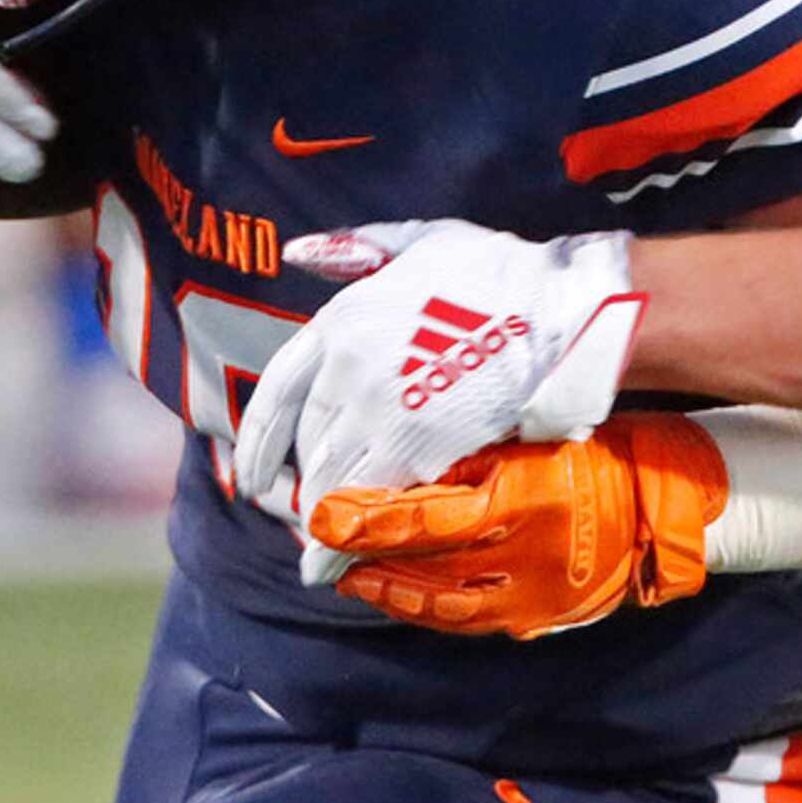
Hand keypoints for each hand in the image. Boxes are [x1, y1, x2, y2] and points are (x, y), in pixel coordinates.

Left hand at [230, 218, 642, 586]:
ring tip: (321, 551)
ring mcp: (378, 408)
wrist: (551, 307)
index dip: (257, 445)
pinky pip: (367, 501)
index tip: (249, 481)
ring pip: (330, 480)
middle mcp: (346, 368)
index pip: (276, 395)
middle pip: (308, 445)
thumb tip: (296, 251)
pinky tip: (341, 562)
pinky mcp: (416, 445)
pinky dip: (347, 539)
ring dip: (321, 520)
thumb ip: (353, 249)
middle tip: (306, 515)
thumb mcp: (417, 240)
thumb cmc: (495, 271)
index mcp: (340, 321)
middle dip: (302, 485)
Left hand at [316, 414, 725, 638]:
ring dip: (388, 591)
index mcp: (519, 501)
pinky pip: (464, 621)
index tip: (323, 516)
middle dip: (365, 558)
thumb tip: (393, 467)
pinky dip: (424, 610)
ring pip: (438, 604)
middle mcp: (520, 555)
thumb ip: (464, 460)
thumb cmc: (584, 457)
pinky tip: (399, 595)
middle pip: (422, 566)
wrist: (652, 505)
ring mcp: (526, 595)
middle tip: (321, 548)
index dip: (367, 521)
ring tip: (352, 576)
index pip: (424, 517)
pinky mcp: (532, 618)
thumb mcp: (525, 443)